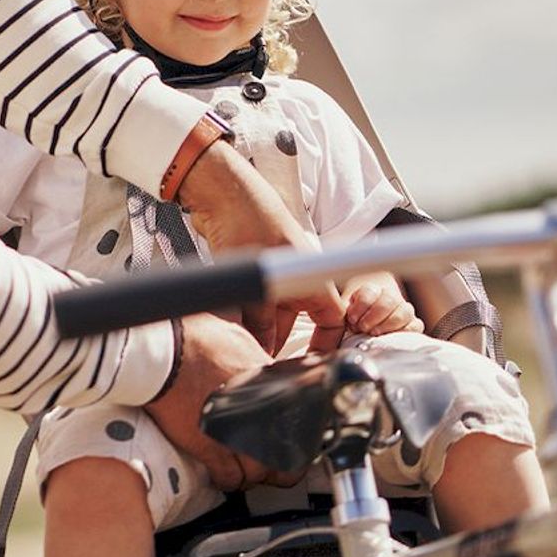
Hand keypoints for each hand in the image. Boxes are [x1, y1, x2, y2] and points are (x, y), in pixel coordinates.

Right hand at [145, 313, 274, 489]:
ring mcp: (237, 435)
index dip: (290, 436)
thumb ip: (253, 359)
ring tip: (241, 470)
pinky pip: (228, 478)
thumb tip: (257, 366)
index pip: (297, 423)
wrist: (165, 352)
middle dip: (277, 465)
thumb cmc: (193, 338)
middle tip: (268, 465)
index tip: (284, 441)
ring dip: (250, 475)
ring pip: (257, 473)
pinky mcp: (211, 448)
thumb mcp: (237, 339)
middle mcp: (260, 415)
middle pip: (283, 457)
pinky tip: (220, 476)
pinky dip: (225, 481)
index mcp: (269, 386)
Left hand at [178, 143, 345, 354]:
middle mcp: (298, 276)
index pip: (333, 320)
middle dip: (279, 341)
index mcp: (313, 278)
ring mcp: (276, 272)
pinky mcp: (254, 267)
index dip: (326, 344)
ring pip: (272, 311)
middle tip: (260, 360)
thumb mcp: (258, 282)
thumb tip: (261, 348)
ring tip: (239, 343)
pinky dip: (245, 312)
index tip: (310, 365)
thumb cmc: (249, 222)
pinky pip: (255, 298)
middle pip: (297, 321)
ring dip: (258, 327)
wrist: (223, 192)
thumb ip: (261, 322)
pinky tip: (229, 322)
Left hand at [344, 276, 422, 337]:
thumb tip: (350, 323)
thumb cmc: (356, 319)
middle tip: (363, 327)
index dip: (361, 305)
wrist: (368, 323)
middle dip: (375, 315)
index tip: (352, 318)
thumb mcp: (347, 314)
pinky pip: (416, 325)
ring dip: (388, 323)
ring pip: (404, 311)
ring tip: (374, 332)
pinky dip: (405, 331)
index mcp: (371, 290)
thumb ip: (347, 315)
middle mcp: (390, 296)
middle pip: (389, 299)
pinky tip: (390, 336)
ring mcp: (403, 309)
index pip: (370, 291)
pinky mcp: (413, 323)